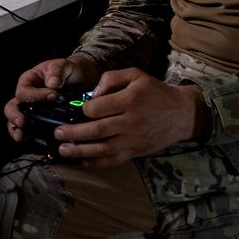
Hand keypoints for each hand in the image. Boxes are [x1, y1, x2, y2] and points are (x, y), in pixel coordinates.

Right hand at [4, 57, 97, 141]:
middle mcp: (26, 97)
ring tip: (22, 137)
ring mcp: (32, 111)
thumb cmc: (68, 71)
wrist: (81, 81)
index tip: (53, 96)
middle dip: (15, 117)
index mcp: (28, 81)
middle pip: (12, 108)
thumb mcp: (63, 66)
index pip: (24, 91)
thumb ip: (57, 71)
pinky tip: (33, 143)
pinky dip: (29, 138)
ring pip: (16, 122)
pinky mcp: (40, 122)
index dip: (35, 95)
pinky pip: (29, 131)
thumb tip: (52, 84)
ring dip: (17, 130)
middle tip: (23, 123)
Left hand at [52, 67, 209, 165]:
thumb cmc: (155, 92)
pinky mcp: (136, 152)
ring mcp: (134, 140)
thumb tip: (92, 94)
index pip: (100, 108)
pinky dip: (97, 163)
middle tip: (57, 134)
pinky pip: (114, 160)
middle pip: (98, 130)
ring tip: (63, 150)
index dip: (83, 110)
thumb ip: (111, 78)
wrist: (181, 114)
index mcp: (130, 100)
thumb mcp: (136, 75)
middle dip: (74, 133)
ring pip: (104, 149)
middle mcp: (132, 122)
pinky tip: (82, 161)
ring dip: (81, 151)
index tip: (75, 109)